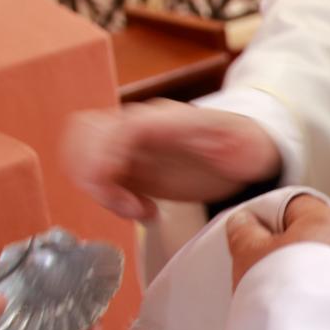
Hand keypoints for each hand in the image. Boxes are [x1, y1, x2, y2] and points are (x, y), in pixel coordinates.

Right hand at [62, 99, 281, 218]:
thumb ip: (224, 143)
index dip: (105, 154)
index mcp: (167, 120)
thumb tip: (206, 142)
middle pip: (86, 133)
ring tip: (136, 210)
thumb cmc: (246, 147)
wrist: (247, 151)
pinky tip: (140, 209)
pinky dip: (106, 195)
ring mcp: (131, 144)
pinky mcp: (129, 164)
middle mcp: (141, 126)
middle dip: (93, 174)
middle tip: (131, 207)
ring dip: (96, 186)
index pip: (120, 127)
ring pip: (81, 150)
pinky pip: (94, 171)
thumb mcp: (245, 145)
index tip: (114, 185)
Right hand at [227, 195, 329, 292]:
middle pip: (315, 232)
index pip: (295, 204)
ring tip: (283, 291)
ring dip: (307, 271)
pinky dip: (321, 292)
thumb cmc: (284, 293)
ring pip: (329, 261)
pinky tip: (302, 307)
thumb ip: (245, 229)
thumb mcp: (249, 252)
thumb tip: (246, 221)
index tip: (253, 236)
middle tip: (266, 267)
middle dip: (290, 247)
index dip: (270, 218)